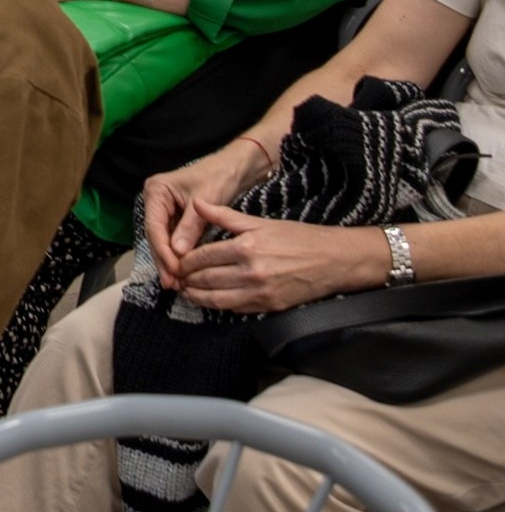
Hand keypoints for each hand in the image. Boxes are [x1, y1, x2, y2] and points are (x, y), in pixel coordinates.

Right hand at [144, 145, 267, 287]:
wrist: (237, 167)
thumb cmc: (220, 176)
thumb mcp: (205, 201)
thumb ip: (190, 227)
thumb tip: (178, 254)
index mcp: (156, 191)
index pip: (154, 226)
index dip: (162, 251)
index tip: (173, 271)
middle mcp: (156, 201)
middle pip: (155, 236)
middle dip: (164, 260)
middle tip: (172, 284)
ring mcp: (165, 210)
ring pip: (163, 241)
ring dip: (170, 261)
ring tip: (176, 283)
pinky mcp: (176, 218)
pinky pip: (174, 239)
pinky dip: (178, 255)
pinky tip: (183, 271)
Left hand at [173, 202, 383, 312]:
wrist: (334, 260)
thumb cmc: (298, 237)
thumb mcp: (260, 222)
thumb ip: (225, 216)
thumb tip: (197, 203)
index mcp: (246, 246)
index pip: (202, 257)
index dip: (184, 261)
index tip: (176, 261)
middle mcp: (250, 271)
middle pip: (205, 279)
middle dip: (186, 279)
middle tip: (176, 278)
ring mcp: (259, 291)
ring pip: (216, 298)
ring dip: (196, 296)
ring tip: (186, 291)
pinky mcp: (269, 306)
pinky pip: (235, 308)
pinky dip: (218, 305)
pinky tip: (210, 300)